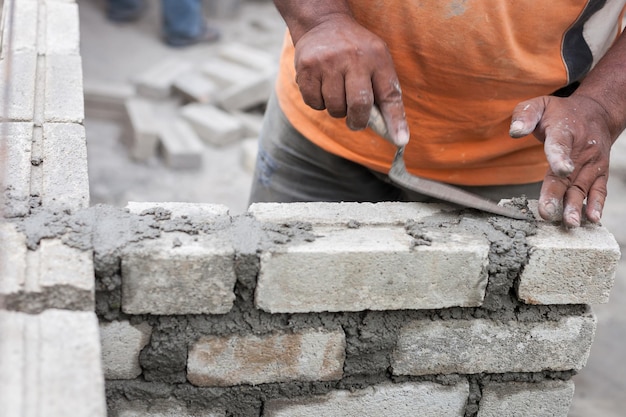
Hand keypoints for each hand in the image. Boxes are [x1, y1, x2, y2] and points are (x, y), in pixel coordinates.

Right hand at [291, 14, 408, 145]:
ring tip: (337, 92)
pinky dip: (319, 103)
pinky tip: (322, 87)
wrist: (323, 24)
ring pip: (335, 107)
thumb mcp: (377, 62)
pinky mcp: (307, 68)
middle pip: (359, 105)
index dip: (395, 121)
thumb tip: (396, 135)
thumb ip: (385, 94)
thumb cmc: (356, 51)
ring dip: (337, 109)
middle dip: (357, 121)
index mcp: (377, 57)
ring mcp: (328, 62)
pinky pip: (314, 103)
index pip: (389, 94)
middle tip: (355, 122)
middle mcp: (353, 57)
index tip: (400, 140)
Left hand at [510, 94, 615, 227]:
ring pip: (582, 187)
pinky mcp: (598, 173)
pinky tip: (592, 219)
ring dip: (576, 207)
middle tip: (549, 213)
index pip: (560, 145)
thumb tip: (514, 131)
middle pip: (568, 175)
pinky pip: (599, 190)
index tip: (562, 170)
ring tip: (569, 223)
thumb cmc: (560, 113)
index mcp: (564, 131)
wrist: (597, 113)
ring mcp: (592, 163)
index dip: (560, 157)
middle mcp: (581, 150)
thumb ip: (524, 115)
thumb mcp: (539, 105)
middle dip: (558, 195)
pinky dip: (596, 205)